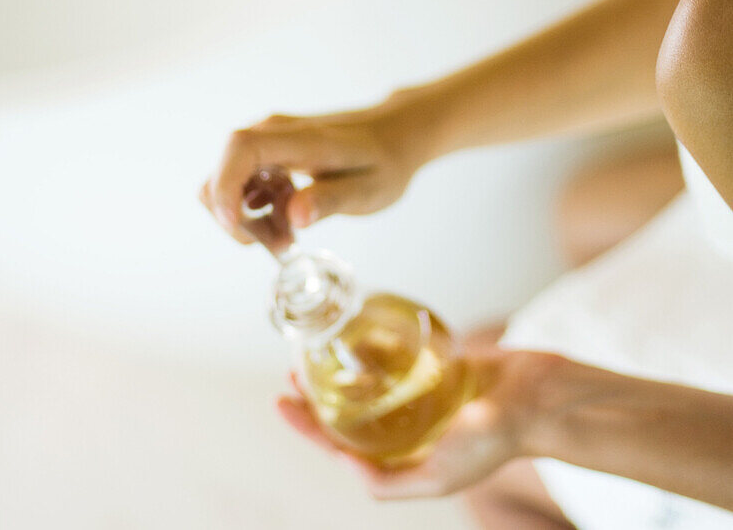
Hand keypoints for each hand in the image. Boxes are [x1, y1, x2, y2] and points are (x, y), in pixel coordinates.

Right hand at [198, 96, 425, 243]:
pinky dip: (255, 210)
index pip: (242, 149)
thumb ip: (331, 200)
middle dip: (237, 219)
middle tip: (281, 246)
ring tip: (288, 238)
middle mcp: (275, 132)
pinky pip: (242, 182)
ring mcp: (269, 139)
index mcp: (301, 139)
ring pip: (228, 181)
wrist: (394, 135)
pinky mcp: (269, 151)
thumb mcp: (369, 190)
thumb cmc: (385, 163)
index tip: (237, 227)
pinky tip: (288, 222)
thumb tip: (294, 217)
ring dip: (247, 219)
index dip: (225, 187)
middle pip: (224, 171)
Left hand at [276, 348, 540, 499]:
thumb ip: (390, 482)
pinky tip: (356, 335)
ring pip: (367, 384)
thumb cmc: (495, 438)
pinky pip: (395, 358)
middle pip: (347, 413)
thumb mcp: (441, 476)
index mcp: (404, 461)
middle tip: (291, 370)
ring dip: (339, 370)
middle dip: (315, 396)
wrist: (536, 397)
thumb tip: (344, 464)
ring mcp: (419, 398)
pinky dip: (373, 350)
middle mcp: (407, 431)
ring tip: (315, 350)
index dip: (308, 427)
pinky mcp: (433, 369)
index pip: (340, 446)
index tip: (281, 402)